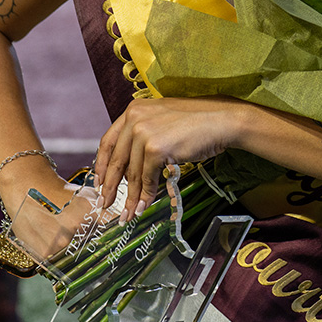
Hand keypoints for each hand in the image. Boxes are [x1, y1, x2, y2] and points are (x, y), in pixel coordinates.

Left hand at [94, 97, 244, 221]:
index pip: (108, 141)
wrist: (223, 120)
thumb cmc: (199, 121)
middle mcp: (135, 118)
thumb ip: (144, 135)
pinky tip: (145, 204)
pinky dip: (145, 195)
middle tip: (105, 204)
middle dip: (109, 187)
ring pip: (131, 173)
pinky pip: (147, 178)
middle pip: (116, 160)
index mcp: (134, 109)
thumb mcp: (163, 121)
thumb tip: (129, 165)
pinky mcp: (155, 148)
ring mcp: (144, 132)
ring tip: (129, 212)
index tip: (99, 182)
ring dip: (130, 197)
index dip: (101, 165)